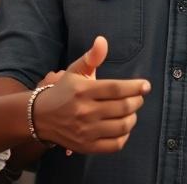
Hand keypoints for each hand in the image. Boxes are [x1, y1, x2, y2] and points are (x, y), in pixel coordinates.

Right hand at [31, 36, 150, 154]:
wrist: (40, 118)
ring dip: (133, 118)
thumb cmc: (64, 91)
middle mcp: (85, 111)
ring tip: (131, 111)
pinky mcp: (87, 146)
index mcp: (83, 91)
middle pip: (123, 107)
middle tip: (138, 98)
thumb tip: (102, 40)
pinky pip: (115, 145)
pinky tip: (123, 127)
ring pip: (122, 126)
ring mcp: (86, 131)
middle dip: (137, 101)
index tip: (146, 86)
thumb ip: (91, 57)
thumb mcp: (75, 70)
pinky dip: (124, 136)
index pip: (116, 88)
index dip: (135, 87)